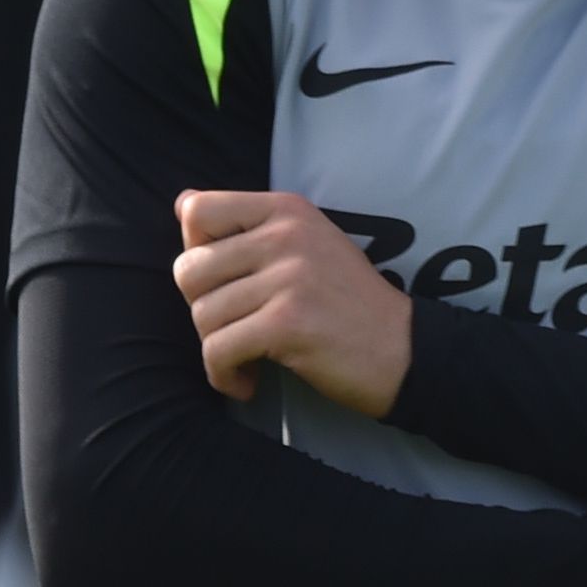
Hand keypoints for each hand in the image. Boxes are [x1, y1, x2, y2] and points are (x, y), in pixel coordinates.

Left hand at [174, 190, 412, 413]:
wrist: (405, 351)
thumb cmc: (349, 304)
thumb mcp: (308, 244)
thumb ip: (249, 227)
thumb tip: (181, 204)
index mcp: (287, 210)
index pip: (197, 210)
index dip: (196, 251)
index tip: (225, 281)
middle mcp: (286, 235)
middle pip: (189, 269)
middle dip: (202, 310)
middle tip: (235, 328)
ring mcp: (288, 278)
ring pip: (202, 315)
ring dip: (217, 349)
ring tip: (246, 361)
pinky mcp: (287, 323)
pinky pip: (219, 351)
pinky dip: (224, 376)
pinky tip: (247, 382)